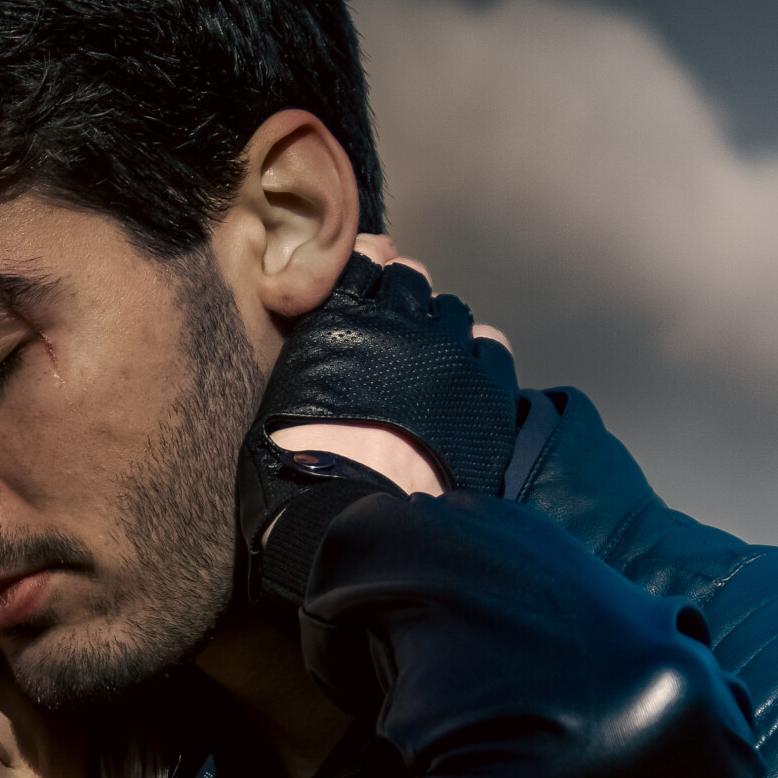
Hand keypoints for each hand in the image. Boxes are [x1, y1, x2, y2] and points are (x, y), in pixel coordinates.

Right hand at [268, 236, 513, 494]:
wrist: (351, 516)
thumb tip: (331, 354)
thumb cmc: (298, 471)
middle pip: (412, 281)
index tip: (373, 283)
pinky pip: (492, 348)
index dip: (371, 271)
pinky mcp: (486, 386)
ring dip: (442, 331)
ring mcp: (447, 350)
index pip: (366, 261)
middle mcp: (398, 319)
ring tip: (432, 368)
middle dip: (405, 302)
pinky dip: (480, 358)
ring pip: (453, 312)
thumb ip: (314, 355)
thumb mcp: (285, 398)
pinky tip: (466, 383)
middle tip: (397, 339)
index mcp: (340, 317)